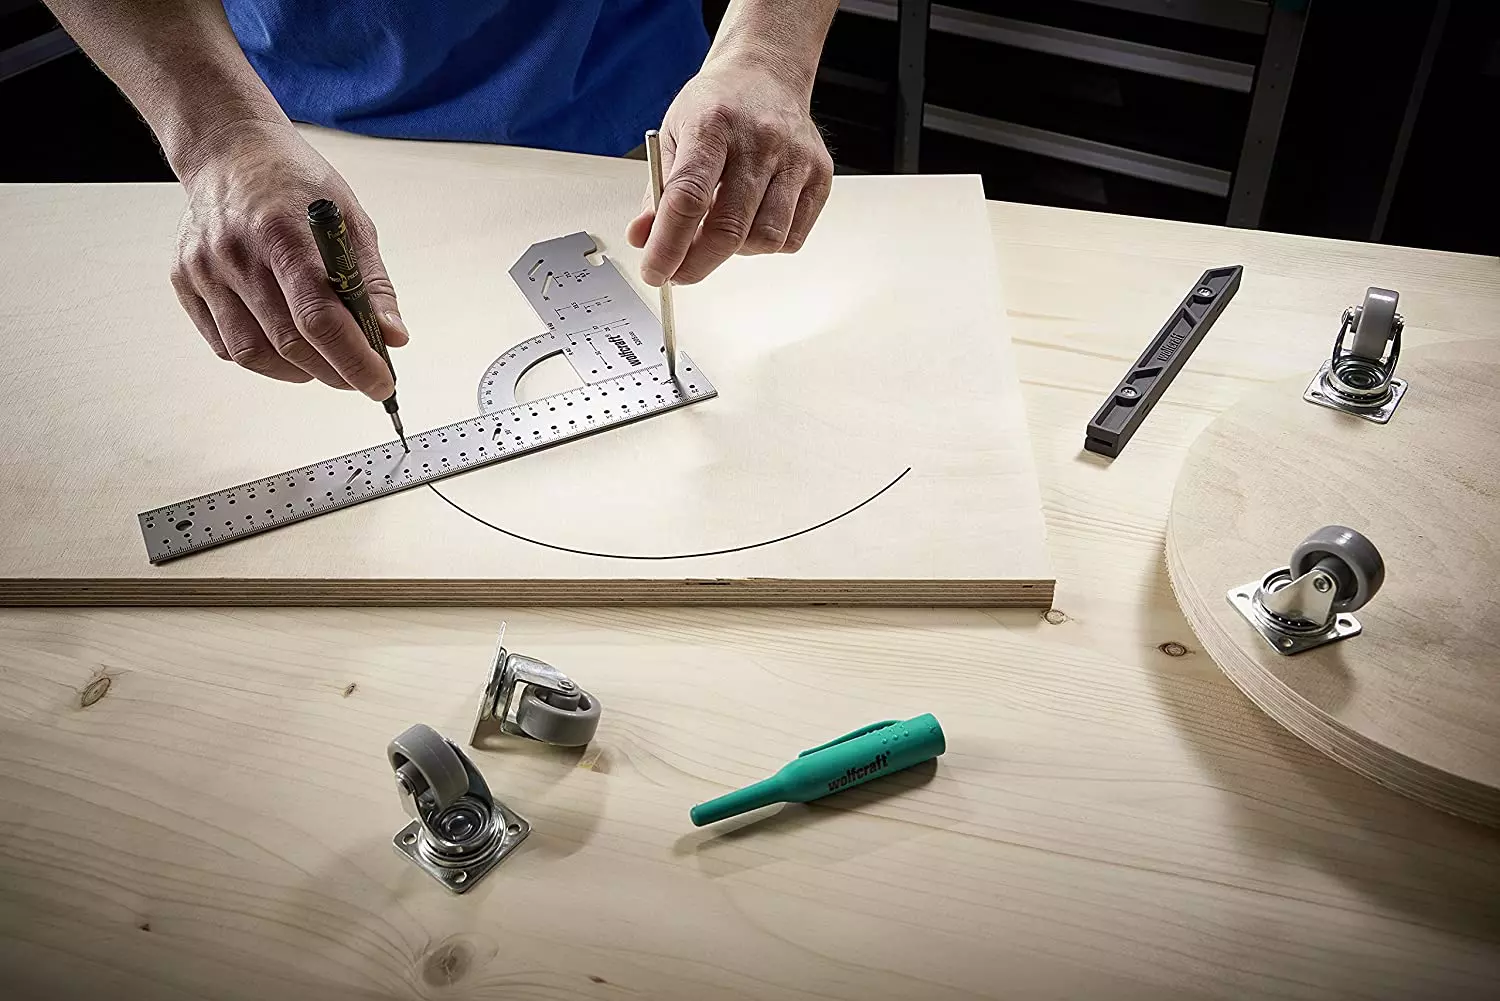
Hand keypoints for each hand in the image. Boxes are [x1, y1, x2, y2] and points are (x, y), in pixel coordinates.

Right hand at [169, 122, 406, 397]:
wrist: (229, 149)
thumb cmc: (295, 183)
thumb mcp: (349, 219)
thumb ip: (371, 282)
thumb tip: (393, 337)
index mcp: (284, 233)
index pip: (320, 317)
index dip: (353, 360)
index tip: (381, 385)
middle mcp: (237, 253)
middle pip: (288, 342)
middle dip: (334, 372)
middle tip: (360, 377)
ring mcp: (204, 269)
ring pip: (253, 354)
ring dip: (299, 372)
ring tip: (324, 363)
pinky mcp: (184, 281)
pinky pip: (225, 345)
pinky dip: (262, 359)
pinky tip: (286, 347)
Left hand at [625, 51, 833, 285]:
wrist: (764, 75)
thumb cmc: (716, 108)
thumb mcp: (674, 137)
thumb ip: (658, 193)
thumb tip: (644, 239)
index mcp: (713, 125)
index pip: (688, 199)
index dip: (668, 246)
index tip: (655, 272)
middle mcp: (760, 140)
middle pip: (728, 228)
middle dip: (697, 263)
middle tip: (680, 272)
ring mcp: (795, 158)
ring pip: (764, 239)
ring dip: (735, 251)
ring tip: (722, 230)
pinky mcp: (820, 176)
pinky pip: (791, 238)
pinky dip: (765, 244)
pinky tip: (751, 222)